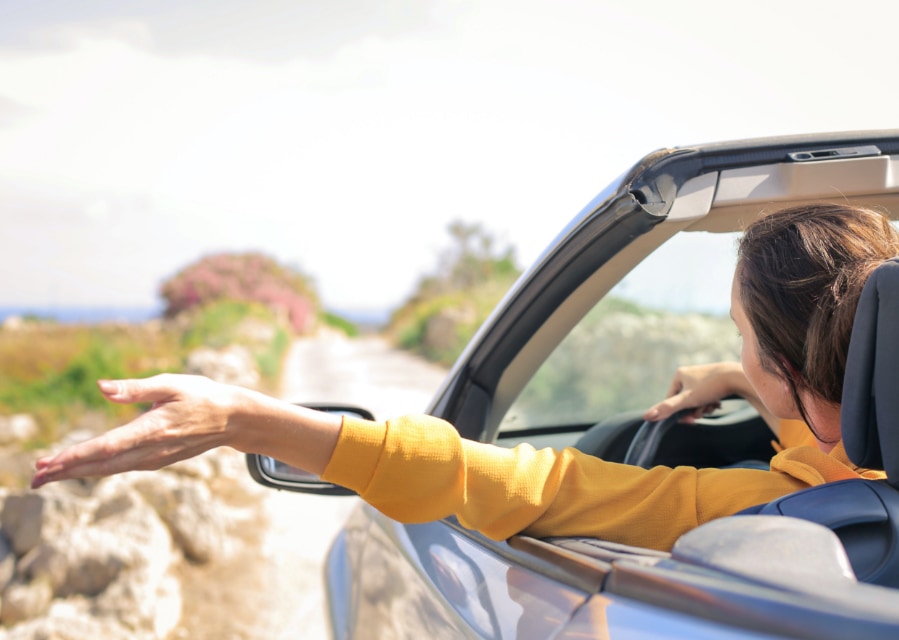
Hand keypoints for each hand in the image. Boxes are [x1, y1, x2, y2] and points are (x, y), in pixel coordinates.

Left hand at [31, 374, 242, 488]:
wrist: (232, 420)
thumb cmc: (202, 395)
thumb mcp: (171, 383)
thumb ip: (135, 388)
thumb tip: (100, 387)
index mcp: (153, 429)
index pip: (107, 446)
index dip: (76, 455)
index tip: (49, 462)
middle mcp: (151, 450)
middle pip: (101, 465)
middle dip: (65, 472)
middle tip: (34, 478)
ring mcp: (154, 459)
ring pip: (108, 470)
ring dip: (76, 473)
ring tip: (46, 476)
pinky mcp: (156, 461)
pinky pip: (120, 468)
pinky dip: (96, 470)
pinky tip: (80, 468)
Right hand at [643, 362, 746, 422]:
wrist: (738, 377)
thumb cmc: (711, 387)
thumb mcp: (687, 400)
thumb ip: (667, 408)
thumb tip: (646, 417)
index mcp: (679, 374)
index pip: (671, 400)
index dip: (680, 413)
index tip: (691, 420)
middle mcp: (689, 373)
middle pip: (685, 400)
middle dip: (694, 409)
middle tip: (704, 411)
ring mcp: (701, 375)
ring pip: (697, 399)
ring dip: (703, 407)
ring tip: (713, 405)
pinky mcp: (713, 379)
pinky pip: (706, 395)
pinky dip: (711, 401)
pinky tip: (718, 401)